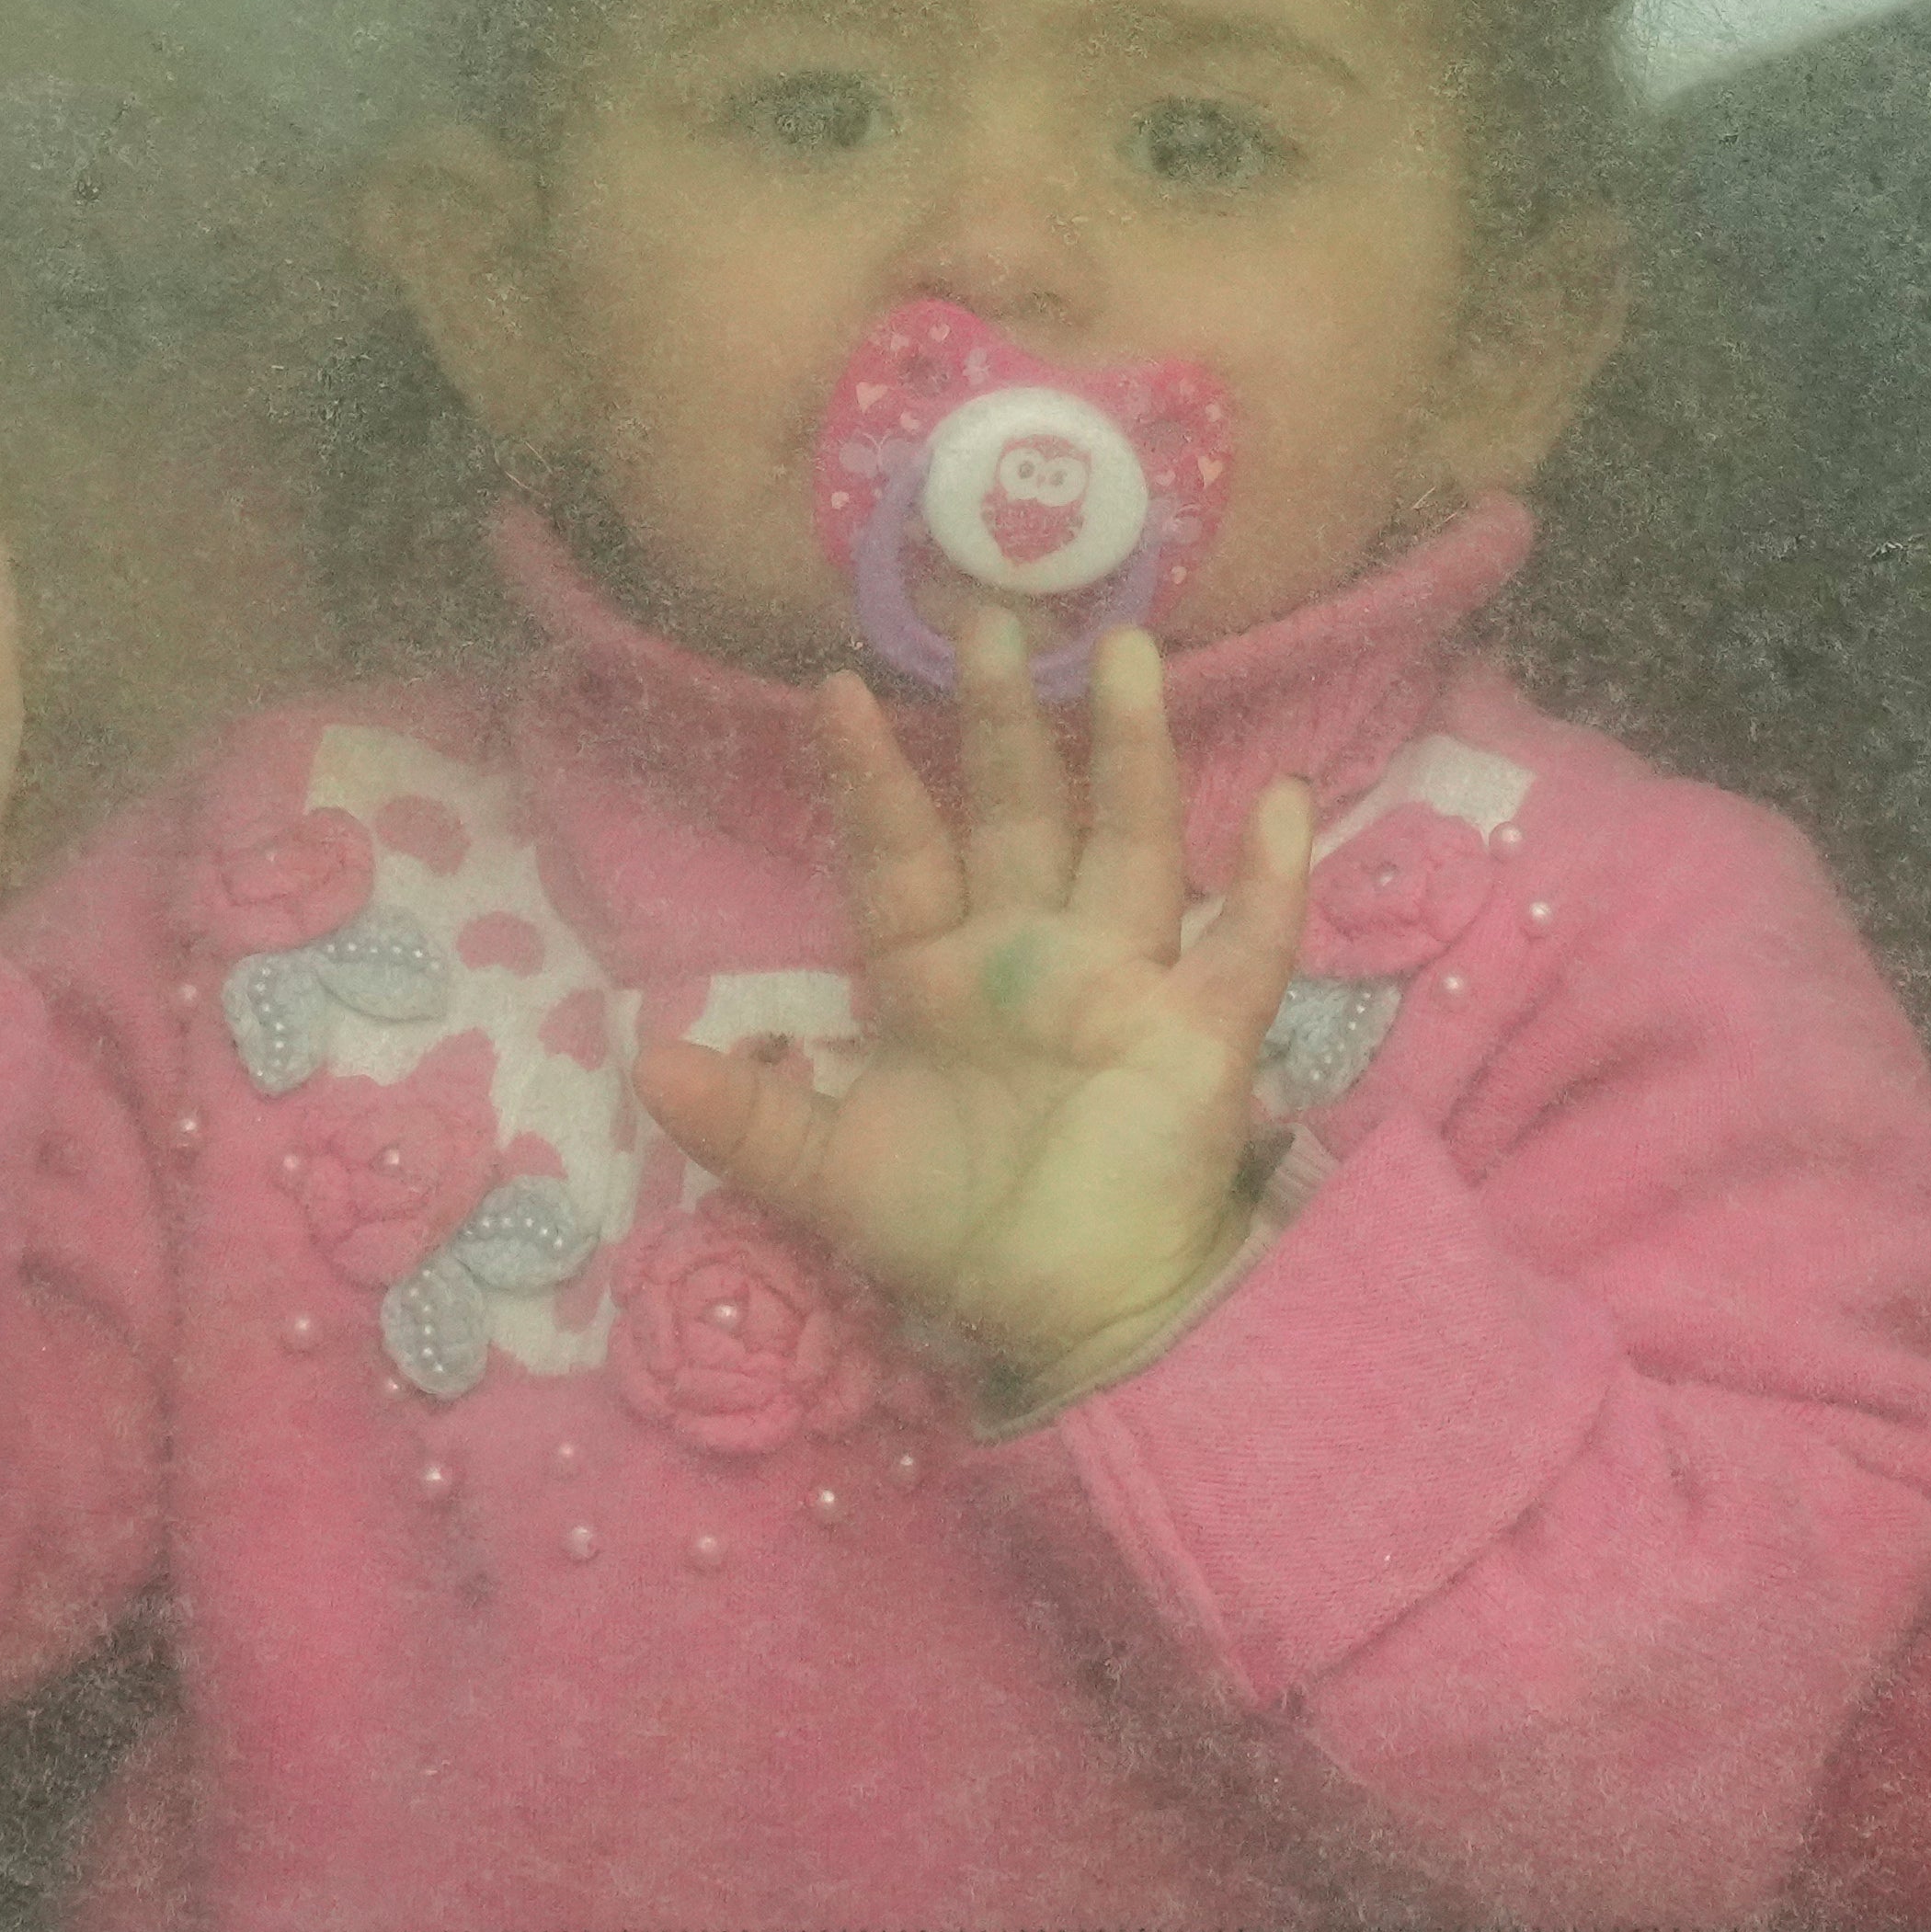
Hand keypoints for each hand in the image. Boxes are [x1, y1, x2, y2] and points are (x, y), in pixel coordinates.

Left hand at [633, 619, 1311, 1403]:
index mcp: (937, 978)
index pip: (899, 853)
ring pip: (1130, 840)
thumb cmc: (962, 1238)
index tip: (837, 689)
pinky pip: (1246, 944)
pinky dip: (1271, 880)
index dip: (870, 779)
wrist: (1081, 1320)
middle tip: (988, 611)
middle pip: (1018, 812)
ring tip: (1125, 650)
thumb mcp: (833, 1181)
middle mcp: (1031, 954)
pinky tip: (1287, 803)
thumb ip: (746, 1122)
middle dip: (1002, 720)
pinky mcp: (1202, 1028)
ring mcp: (1125, 979)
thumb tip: (642, 1056)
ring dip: (1132, 750)